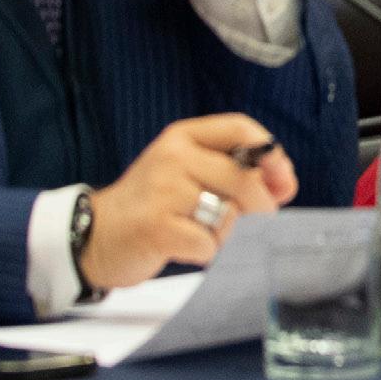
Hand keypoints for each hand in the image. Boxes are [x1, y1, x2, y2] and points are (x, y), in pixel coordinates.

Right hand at [79, 114, 296, 292]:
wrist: (94, 236)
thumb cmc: (154, 206)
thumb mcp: (191, 175)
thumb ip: (237, 173)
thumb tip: (286, 184)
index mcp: (183, 137)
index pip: (239, 127)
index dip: (270, 151)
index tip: (284, 177)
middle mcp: (172, 156)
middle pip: (242, 176)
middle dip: (261, 204)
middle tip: (259, 218)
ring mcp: (162, 191)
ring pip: (228, 213)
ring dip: (227, 232)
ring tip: (202, 231)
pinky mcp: (155, 227)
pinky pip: (208, 243)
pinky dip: (206, 252)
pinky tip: (186, 247)